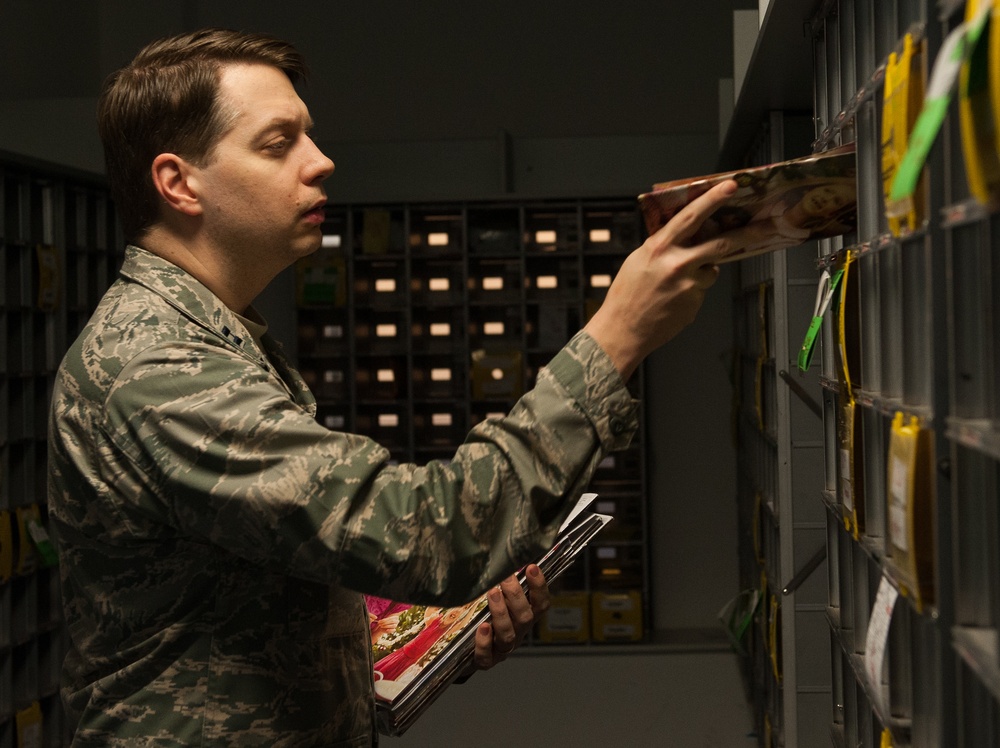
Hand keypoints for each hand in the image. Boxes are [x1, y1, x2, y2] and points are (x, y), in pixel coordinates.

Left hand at [472, 564, 549, 669]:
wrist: (463, 653)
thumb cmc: (482, 617)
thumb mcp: (494, 599)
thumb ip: (499, 583)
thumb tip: (495, 554)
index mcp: (523, 617)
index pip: (540, 604)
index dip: (539, 587)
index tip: (532, 567)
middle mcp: (517, 633)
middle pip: (525, 618)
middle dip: (516, 596)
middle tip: (505, 578)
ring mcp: (502, 649)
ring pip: (509, 635)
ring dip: (501, 613)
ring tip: (492, 594)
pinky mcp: (485, 661)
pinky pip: (487, 655)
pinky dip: (485, 642)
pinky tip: (482, 627)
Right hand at [584, 179, 741, 379]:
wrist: (623, 330)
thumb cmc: (627, 295)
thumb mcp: (639, 260)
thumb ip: (664, 246)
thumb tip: (687, 234)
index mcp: (660, 248)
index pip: (691, 216)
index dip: (712, 199)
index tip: (731, 186)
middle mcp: (678, 264)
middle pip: (721, 244)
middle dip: (748, 234)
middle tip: (767, 226)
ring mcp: (689, 285)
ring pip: (712, 269)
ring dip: (704, 270)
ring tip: (677, 282)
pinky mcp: (695, 303)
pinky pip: (702, 289)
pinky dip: (692, 290)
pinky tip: (673, 299)